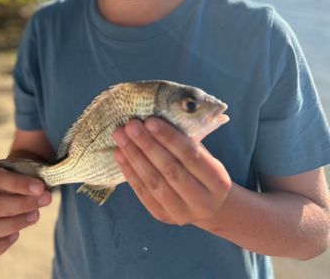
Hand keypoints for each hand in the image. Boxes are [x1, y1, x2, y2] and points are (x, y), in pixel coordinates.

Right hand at [0, 159, 51, 260]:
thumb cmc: (22, 176)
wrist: (17, 184)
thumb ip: (31, 180)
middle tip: (46, 199)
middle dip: (22, 205)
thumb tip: (41, 193)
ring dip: (14, 224)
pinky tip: (16, 235)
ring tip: (35, 215)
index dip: (18, 185)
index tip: (40, 188)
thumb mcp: (25, 170)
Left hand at [112, 118, 231, 225]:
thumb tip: (156, 121)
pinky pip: (143, 192)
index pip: (191, 156)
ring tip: (120, 136)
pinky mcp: (162, 216)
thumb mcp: (205, 157)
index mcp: (218, 181)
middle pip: (170, 169)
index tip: (150, 121)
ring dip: (134, 156)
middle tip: (131, 126)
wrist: (206, 205)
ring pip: (154, 181)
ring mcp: (182, 212)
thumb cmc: (202, 171)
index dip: (169, 138)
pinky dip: (130, 172)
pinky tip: (120, 154)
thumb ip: (187, 142)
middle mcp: (202, 201)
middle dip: (147, 145)